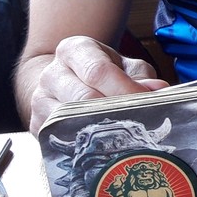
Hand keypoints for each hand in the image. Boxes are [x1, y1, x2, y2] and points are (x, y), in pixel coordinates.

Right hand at [25, 35, 166, 133]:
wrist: (65, 82)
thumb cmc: (102, 74)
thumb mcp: (124, 66)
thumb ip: (141, 77)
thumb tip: (158, 90)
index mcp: (75, 50)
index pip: (99, 70)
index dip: (124, 89)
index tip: (147, 103)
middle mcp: (53, 72)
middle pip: (83, 97)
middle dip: (114, 112)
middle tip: (137, 124)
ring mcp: (40, 99)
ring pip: (69, 120)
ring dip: (98, 130)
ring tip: (123, 137)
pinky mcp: (37, 124)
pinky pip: (60, 137)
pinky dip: (82, 143)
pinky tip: (101, 147)